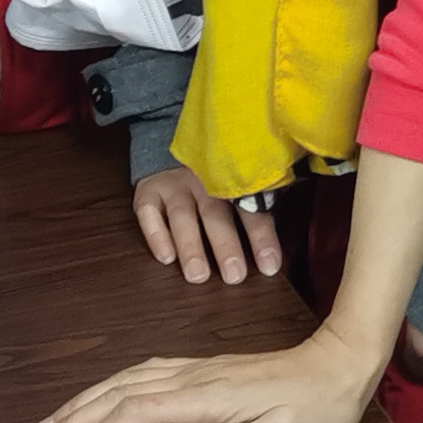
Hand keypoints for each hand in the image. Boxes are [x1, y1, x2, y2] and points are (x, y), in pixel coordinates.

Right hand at [23, 315, 379, 422]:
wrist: (343, 361)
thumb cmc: (318, 403)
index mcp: (205, 396)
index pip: (133, 416)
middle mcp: (192, 377)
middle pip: (115, 394)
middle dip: (70, 419)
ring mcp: (195, 370)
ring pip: (123, 381)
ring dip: (83, 401)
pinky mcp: (202, 370)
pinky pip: (141, 375)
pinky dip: (109, 388)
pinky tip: (101, 397)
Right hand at [133, 165, 282, 287]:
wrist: (171, 146)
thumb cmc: (213, 177)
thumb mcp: (236, 184)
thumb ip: (254, 208)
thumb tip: (275, 254)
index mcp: (232, 181)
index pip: (250, 210)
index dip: (261, 238)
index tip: (270, 266)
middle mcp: (203, 182)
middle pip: (215, 214)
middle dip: (225, 246)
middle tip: (234, 275)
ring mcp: (174, 186)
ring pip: (182, 216)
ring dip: (191, 246)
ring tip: (198, 275)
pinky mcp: (147, 191)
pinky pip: (148, 213)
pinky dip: (156, 235)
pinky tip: (166, 258)